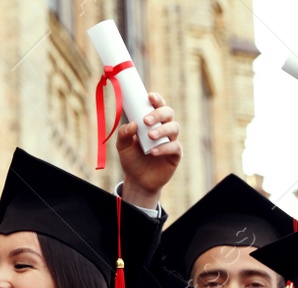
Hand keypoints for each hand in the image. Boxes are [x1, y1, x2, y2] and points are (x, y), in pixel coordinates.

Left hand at [116, 92, 181, 208]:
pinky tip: (153, 151)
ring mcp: (170, 140)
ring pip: (174, 127)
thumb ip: (124, 134)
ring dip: (162, 130)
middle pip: (168, 113)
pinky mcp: (175, 154)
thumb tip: (132, 124)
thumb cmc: (131, 159)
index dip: (156, 99)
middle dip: (159, 113)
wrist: (137, 180)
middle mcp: (163, 128)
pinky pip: (174, 147)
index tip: (149, 96)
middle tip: (146, 120)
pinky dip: (164, 147)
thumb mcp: (122, 147)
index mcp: (151, 122)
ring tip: (150, 136)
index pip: (157, 106)